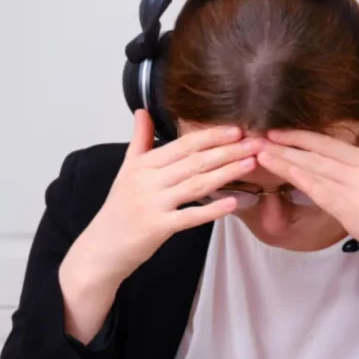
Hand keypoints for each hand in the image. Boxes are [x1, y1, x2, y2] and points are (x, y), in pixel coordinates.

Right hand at [68, 110, 262, 286]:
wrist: (102, 248)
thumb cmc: (119, 209)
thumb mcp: (126, 170)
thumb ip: (139, 141)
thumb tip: (142, 110)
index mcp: (143, 164)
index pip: (183, 145)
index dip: (211, 136)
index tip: (237, 129)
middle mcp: (147, 180)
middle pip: (194, 162)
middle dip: (228, 151)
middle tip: (256, 144)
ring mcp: (152, 204)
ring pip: (196, 185)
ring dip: (227, 173)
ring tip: (251, 164)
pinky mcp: (156, 227)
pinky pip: (189, 216)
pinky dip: (212, 210)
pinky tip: (233, 203)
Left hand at [258, 114, 358, 299]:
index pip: (331, 144)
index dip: (302, 137)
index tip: (279, 131)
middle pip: (317, 154)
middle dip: (285, 145)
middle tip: (258, 137)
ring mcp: (357, 192)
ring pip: (314, 171)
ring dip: (284, 161)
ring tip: (260, 153)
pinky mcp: (352, 213)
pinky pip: (320, 193)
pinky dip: (299, 180)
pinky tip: (281, 172)